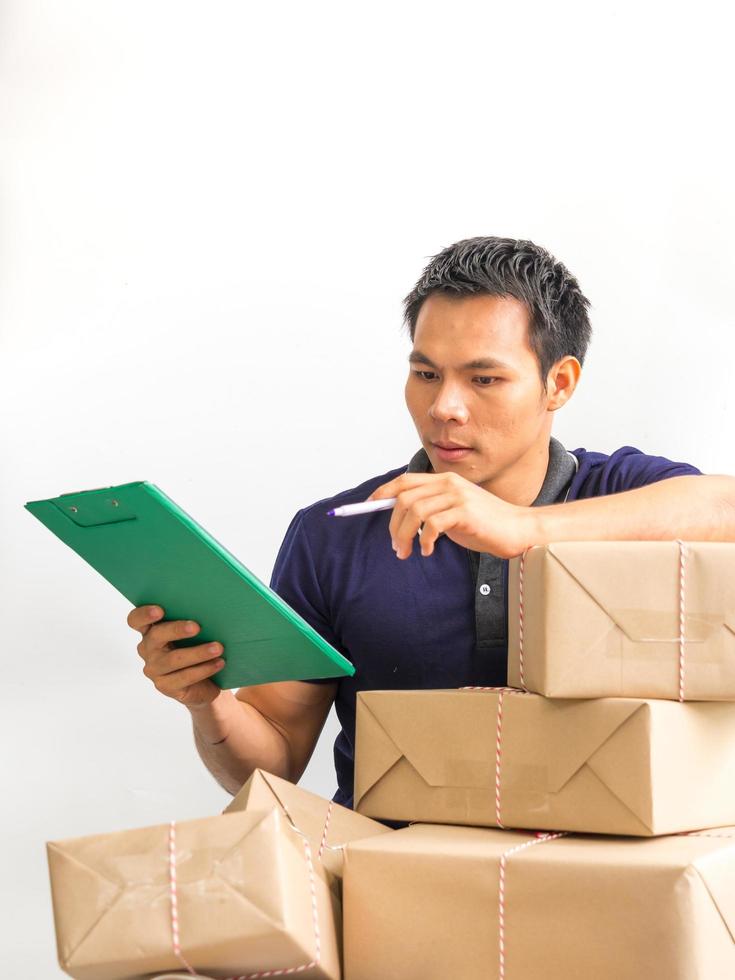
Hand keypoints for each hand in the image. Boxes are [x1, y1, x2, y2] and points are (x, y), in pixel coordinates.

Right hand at [127, 605, 224, 708]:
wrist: (205, 682)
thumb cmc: (198, 647)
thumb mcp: (193, 632)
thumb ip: (192, 620)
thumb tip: (210, 607)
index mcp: (150, 630)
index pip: (135, 620)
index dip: (144, 614)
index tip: (160, 610)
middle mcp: (148, 649)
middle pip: (155, 636)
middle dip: (176, 629)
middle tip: (197, 627)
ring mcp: (154, 669)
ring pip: (173, 659)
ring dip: (198, 652)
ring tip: (218, 648)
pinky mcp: (165, 686)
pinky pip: (184, 677)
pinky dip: (204, 669)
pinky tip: (219, 663)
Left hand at [367, 471, 536, 559]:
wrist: (517, 530)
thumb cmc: (484, 524)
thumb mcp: (452, 512)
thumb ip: (430, 509)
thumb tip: (397, 518)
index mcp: (445, 480)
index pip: (405, 480)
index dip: (383, 492)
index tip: (367, 507)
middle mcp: (449, 483)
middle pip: (405, 498)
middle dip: (393, 524)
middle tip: (395, 546)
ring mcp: (458, 496)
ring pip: (415, 511)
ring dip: (405, 535)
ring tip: (407, 552)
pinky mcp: (465, 512)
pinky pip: (432, 524)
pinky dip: (424, 540)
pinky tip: (428, 550)